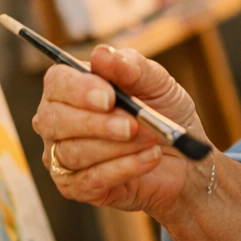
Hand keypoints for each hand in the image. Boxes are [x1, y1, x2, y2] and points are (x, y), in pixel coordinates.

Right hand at [32, 46, 211, 219]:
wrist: (185, 156)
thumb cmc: (164, 111)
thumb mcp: (157, 82)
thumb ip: (130, 66)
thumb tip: (100, 53)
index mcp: (73, 88)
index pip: (57, 82)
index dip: (79, 90)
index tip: (110, 97)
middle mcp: (58, 122)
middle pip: (54, 120)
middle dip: (98, 123)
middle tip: (134, 124)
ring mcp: (62, 156)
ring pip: (73, 152)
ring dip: (119, 146)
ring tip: (153, 138)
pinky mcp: (76, 187)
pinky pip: (90, 179)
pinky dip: (126, 167)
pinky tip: (151, 157)